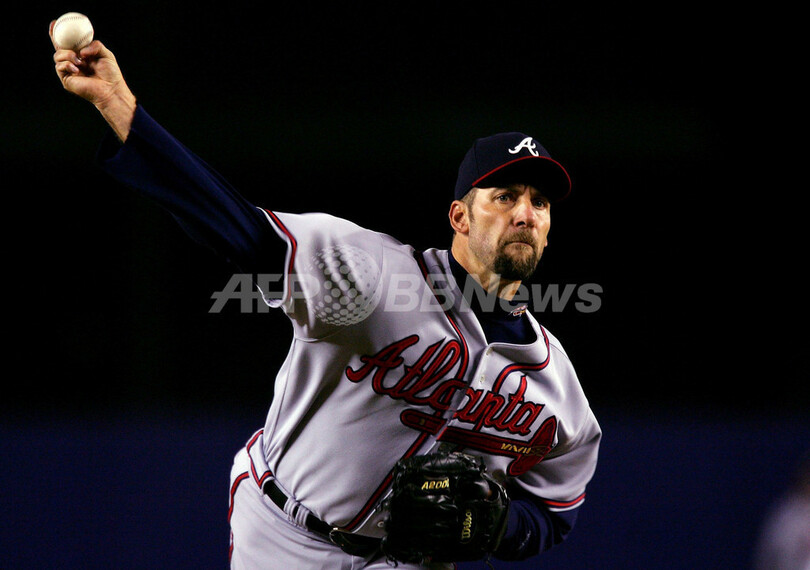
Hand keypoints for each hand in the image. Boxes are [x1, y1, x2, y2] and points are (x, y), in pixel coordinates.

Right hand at [50, 20, 135, 140]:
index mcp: (82, 55)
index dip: (60, 34)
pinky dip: (67, 64)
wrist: (111, 89)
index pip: (69, 43)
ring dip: (67, 54)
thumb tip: (81, 50)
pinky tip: (77, 68)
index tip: (55, 22)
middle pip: (59, 48)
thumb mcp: (106, 54)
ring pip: (57, 56)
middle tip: (53, 29)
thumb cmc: (111, 74)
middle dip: (54, 38)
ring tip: (80, 61)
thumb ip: (95, 46)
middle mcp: (74, 62)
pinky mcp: (66, 79)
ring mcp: (69, 70)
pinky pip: (59, 66)